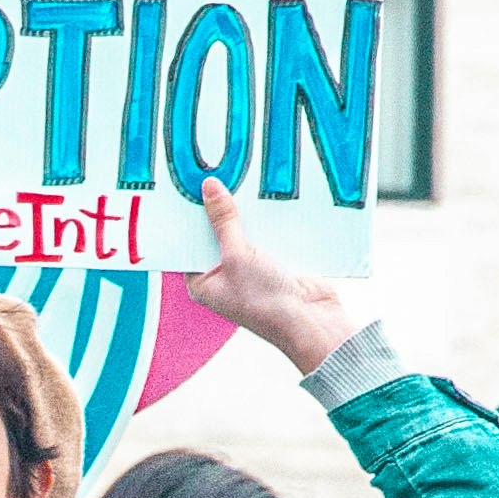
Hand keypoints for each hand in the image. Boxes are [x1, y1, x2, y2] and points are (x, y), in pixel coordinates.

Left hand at [183, 189, 358, 379]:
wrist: (312, 323)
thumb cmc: (266, 301)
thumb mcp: (238, 255)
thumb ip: (223, 221)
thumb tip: (209, 188)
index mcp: (202, 284)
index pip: (188, 244)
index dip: (187, 217)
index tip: (185, 186)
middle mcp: (223, 278)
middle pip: (215, 234)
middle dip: (218, 209)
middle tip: (213, 174)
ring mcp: (250, 271)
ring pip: (243, 232)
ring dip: (245, 212)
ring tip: (238, 177)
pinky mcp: (275, 264)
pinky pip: (267, 234)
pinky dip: (267, 219)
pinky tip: (265, 195)